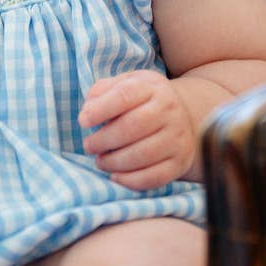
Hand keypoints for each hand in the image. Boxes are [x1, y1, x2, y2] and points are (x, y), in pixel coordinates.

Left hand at [78, 70, 195, 189]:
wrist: (183, 115)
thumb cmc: (142, 100)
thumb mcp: (124, 84)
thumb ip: (101, 92)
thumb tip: (87, 113)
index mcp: (151, 87)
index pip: (124, 95)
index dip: (100, 110)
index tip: (83, 121)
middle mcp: (169, 110)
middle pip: (132, 127)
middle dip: (104, 140)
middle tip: (89, 146)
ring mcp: (177, 137)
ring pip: (143, 155)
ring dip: (114, 162)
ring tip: (100, 161)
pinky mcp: (180, 162)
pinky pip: (155, 177)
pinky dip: (130, 181)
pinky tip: (115, 176)